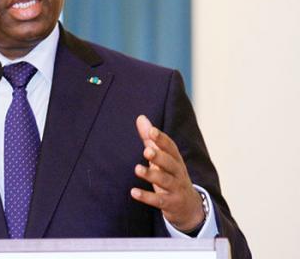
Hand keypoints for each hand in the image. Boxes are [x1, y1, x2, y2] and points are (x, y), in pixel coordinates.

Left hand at [130, 115, 204, 231]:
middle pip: (171, 163)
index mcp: (176, 160)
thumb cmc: (171, 177)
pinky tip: (133, 192)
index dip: (162, 139)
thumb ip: (150, 140)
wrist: (189, 207)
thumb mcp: (162, 159)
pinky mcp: (171, 204)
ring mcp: (176, 189)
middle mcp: (178, 173)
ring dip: (151, 175)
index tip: (152, 131)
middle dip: (160, 157)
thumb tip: (140, 117)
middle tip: (146, 150)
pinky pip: (159, 200)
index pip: (171, 147)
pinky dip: (147, 197)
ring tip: (137, 169)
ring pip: (165, 181)